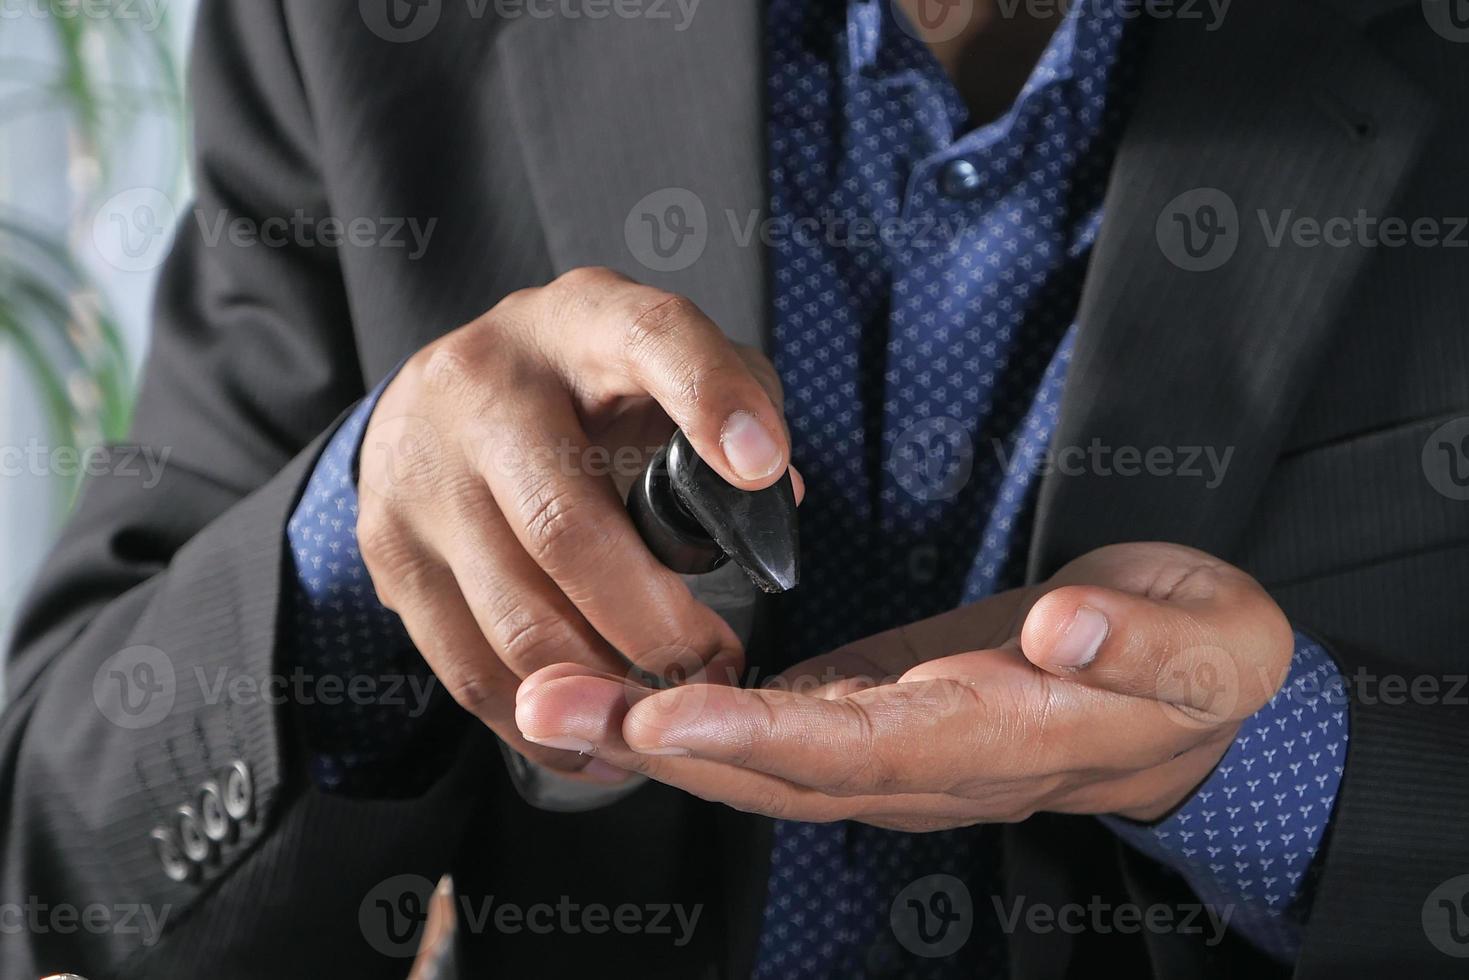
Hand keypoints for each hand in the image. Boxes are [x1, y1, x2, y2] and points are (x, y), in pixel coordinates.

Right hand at [357, 267, 796, 780]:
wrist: (441, 393)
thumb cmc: (586, 385)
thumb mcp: (659, 362)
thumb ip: (732, 402)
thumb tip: (771, 494)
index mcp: (579, 322)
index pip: (648, 339)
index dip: (710, 400)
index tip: (762, 466)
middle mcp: (483, 387)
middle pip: (568, 529)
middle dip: (656, 624)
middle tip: (716, 668)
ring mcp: (421, 472)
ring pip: (515, 616)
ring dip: (603, 684)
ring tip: (665, 707)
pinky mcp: (388, 549)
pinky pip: (466, 665)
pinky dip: (539, 722)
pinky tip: (594, 740)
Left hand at [513, 542, 1293, 821]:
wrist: (1187, 697)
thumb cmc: (1196, 662)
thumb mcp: (1208, 643)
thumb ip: (1144, 643)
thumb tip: (1068, 627)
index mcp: (997, 741)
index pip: (862, 751)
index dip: (759, 743)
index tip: (663, 719)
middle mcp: (926, 763)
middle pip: (774, 772)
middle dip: (655, 748)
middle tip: (545, 707)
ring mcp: (890, 747)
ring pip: (753, 758)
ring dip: (646, 737)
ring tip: (544, 700)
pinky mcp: (872, 714)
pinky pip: (767, 732)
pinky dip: (687, 721)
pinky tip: (616, 694)